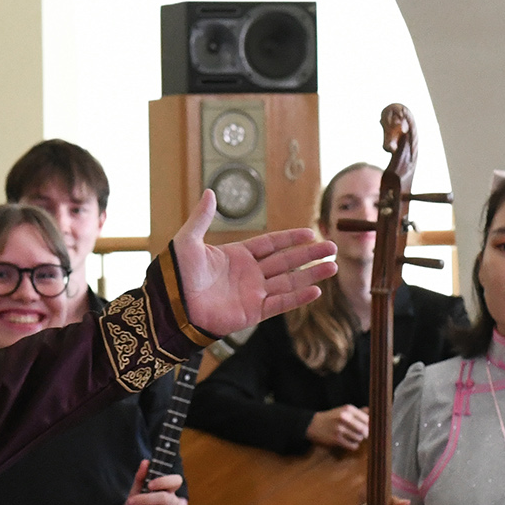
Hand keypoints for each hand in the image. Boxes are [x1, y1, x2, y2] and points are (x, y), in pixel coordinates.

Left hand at [123, 464, 186, 504]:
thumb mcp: (136, 492)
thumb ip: (141, 478)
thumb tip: (145, 462)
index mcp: (168, 491)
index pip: (176, 481)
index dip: (165, 481)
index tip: (150, 485)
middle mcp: (174, 503)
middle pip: (163, 497)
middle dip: (143, 500)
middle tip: (130, 502)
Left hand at [169, 190, 336, 334]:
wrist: (171, 306)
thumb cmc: (176, 274)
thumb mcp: (188, 241)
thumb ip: (202, 218)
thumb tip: (211, 192)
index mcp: (237, 256)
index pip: (271, 244)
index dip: (291, 238)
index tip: (310, 233)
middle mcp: (248, 274)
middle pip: (286, 262)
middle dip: (309, 255)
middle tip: (333, 247)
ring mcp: (252, 293)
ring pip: (289, 282)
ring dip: (311, 275)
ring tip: (333, 266)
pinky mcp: (252, 312)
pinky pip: (279, 304)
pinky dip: (297, 298)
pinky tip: (316, 290)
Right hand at [306, 405, 368, 451]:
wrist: (312, 425)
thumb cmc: (331, 418)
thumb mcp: (344, 411)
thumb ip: (359, 412)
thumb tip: (373, 412)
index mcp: (348, 409)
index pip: (368, 419)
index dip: (371, 425)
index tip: (371, 428)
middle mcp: (344, 417)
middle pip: (365, 429)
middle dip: (366, 434)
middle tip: (364, 435)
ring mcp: (340, 429)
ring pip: (359, 438)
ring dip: (358, 439)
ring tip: (353, 437)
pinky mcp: (336, 439)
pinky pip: (353, 445)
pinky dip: (353, 445)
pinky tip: (349, 442)